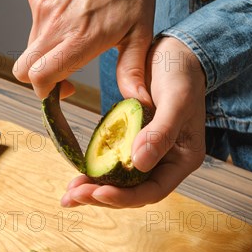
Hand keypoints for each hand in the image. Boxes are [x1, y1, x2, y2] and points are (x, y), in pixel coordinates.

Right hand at [13, 0, 154, 99]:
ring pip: (30, 47)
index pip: (40, 76)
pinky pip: (33, 25)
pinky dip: (47, 31)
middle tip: (66, 72)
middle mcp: (56, 23)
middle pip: (23, 68)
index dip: (46, 92)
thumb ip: (132, 70)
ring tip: (75, 40)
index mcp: (81, 37)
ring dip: (47, 53)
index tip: (65, 89)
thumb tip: (138, 100)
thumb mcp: (140, 34)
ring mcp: (43, 6)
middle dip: (40, 78)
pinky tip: (71, 20)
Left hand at [61, 37, 205, 207]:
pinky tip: (77, 174)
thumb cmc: (181, 74)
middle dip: (103, 196)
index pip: (153, 190)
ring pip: (121, 181)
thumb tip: (139, 162)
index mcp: (182, 159)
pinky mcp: (132, 140)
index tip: (99, 193)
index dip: (125, 197)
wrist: (174, 54)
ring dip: (95, 188)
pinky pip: (113, 161)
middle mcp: (165, 161)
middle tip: (73, 195)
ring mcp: (148, 152)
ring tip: (69, 194)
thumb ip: (161, 132)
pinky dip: (96, 169)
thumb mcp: (176, 100)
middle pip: (133, 191)